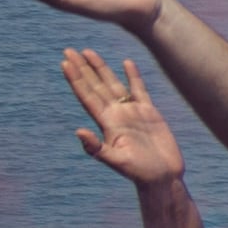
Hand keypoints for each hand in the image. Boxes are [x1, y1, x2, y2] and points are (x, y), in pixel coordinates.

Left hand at [62, 48, 184, 188]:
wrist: (162, 177)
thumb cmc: (139, 172)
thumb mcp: (115, 161)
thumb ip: (96, 147)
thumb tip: (78, 131)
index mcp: (106, 123)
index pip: (87, 96)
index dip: (76, 79)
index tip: (65, 63)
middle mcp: (116, 115)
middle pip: (95, 86)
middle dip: (83, 68)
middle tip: (69, 50)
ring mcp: (132, 112)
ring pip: (112, 84)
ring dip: (101, 68)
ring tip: (88, 51)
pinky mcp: (149, 113)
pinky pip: (138, 90)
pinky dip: (132, 76)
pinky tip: (126, 63)